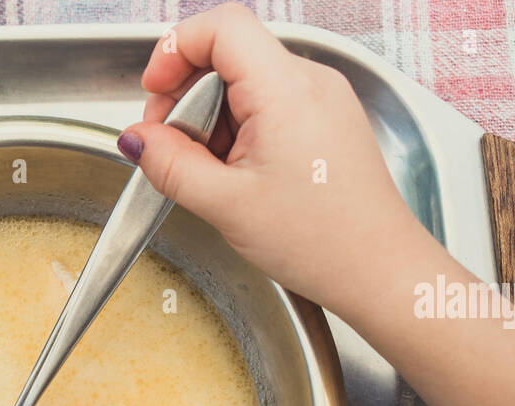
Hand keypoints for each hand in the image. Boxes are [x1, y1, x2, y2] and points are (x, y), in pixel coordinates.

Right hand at [118, 4, 435, 313]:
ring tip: (212, 174)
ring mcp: (323, 99)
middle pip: (229, 55)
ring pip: (246, 83)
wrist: (377, 270)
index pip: (221, 26)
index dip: (176, 50)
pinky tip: (238, 176)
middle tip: (171, 146)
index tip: (154, 91)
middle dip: (187, 96)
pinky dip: (240, 132)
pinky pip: (269, 105)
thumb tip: (137, 140)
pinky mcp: (326, 120)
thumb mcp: (225, 205)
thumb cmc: (322, 241)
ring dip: (213, 120)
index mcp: (287, 90)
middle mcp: (311, 82)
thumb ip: (170, 165)